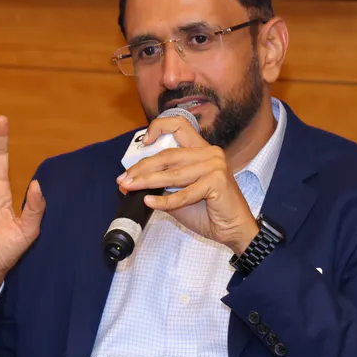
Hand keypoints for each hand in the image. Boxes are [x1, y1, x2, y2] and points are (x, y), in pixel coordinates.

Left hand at [117, 112, 256, 250]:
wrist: (233, 230)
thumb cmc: (208, 212)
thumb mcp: (179, 195)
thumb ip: (160, 185)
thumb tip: (130, 183)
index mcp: (202, 150)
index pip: (180, 126)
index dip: (159, 128)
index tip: (144, 142)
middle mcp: (210, 153)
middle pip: (168, 154)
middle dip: (142, 168)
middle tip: (124, 179)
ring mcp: (215, 165)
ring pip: (173, 173)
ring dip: (147, 182)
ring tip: (130, 188)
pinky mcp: (218, 181)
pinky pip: (184, 193)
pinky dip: (165, 200)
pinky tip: (150, 202)